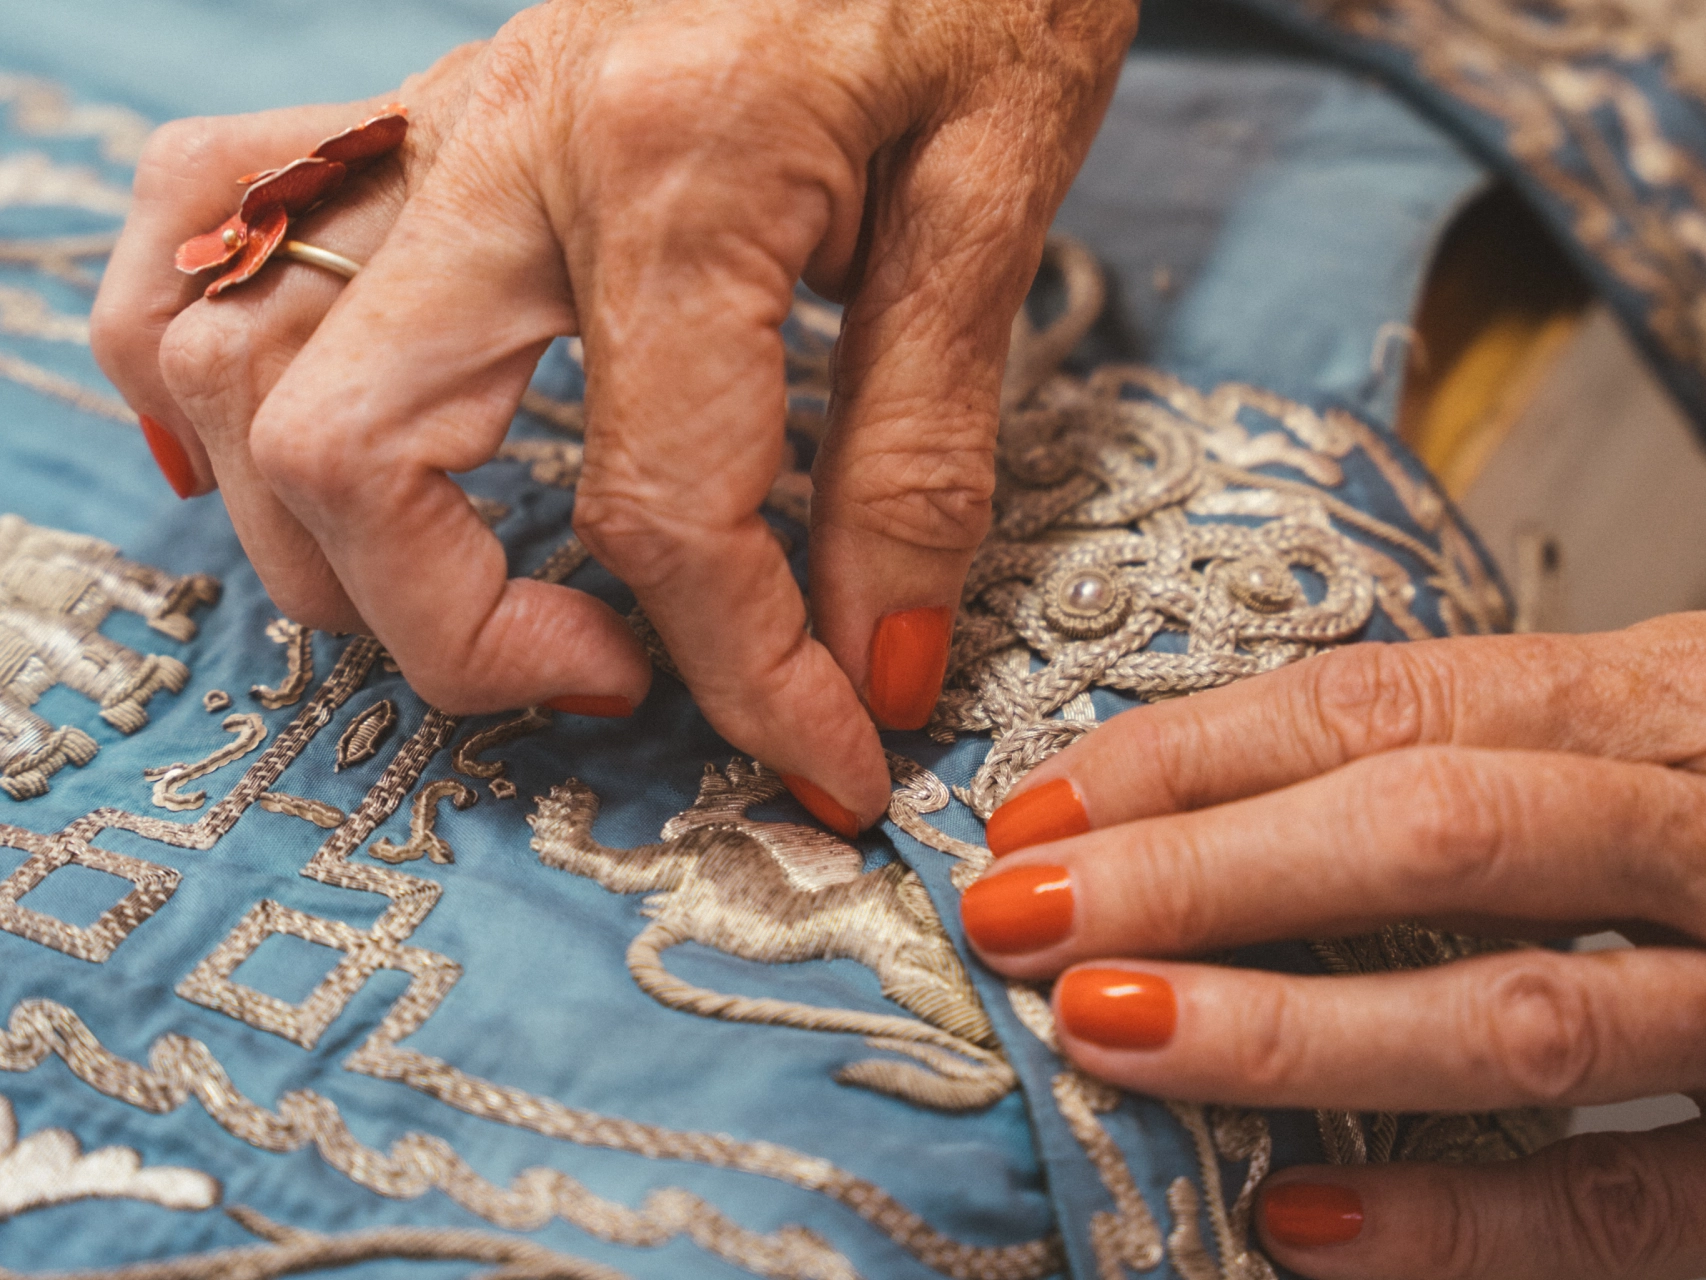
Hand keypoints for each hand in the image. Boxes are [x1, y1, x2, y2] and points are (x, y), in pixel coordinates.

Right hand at [91, 0, 1137, 830]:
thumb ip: (919, 448)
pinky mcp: (423, 119)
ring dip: (319, 540)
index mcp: (666, 169)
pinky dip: (199, 363)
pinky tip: (264, 453)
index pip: (665, 511)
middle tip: (622, 675)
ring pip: (223, 354)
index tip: (829, 763)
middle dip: (472, 638)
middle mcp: (499, 146)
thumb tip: (873, 665)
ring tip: (474, 603)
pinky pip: (209, 227)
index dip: (752, 681)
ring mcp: (431, 125)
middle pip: (352, 458)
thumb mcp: (995, 196)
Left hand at [961, 617, 1705, 1279]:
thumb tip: (1168, 825)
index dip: (1191, 755)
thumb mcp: (1626, 743)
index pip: (1387, 701)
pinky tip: (1297, 1226)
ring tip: (1107, 1030)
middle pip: (1437, 828)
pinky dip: (1465, 1222)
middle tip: (1018, 916)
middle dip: (1204, 873)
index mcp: (1661, 700)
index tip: (1029, 811)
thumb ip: (1453, 771)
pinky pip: (1632, 1206)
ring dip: (1294, 1031)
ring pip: (1527, 1012)